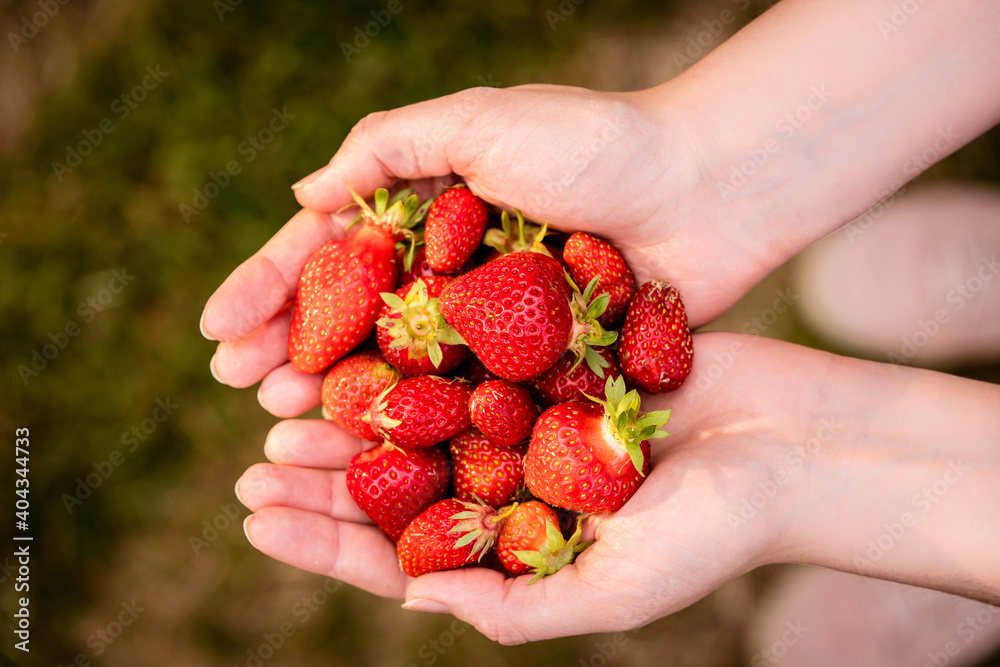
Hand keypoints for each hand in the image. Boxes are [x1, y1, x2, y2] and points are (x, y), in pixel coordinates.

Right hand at [201, 83, 788, 415]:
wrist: (709, 186)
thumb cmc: (597, 142)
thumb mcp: (480, 120)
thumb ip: (388, 148)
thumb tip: (300, 196)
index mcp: (428, 211)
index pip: (330, 255)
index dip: (268, 289)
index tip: (216, 330)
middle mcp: (452, 271)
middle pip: (354, 319)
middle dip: (289, 350)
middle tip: (241, 389)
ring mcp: (493, 323)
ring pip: (400, 368)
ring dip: (339, 395)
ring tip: (284, 423)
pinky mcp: (538, 364)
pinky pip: (466, 400)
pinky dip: (420, 425)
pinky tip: (377, 452)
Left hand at [234, 333, 841, 642]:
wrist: (793, 443)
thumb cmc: (716, 531)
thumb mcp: (612, 591)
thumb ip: (515, 607)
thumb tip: (410, 598)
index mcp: (515, 553)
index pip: (398, 557)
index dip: (325, 542)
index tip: (257, 518)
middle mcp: (512, 489)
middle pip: (395, 487)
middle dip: (323, 477)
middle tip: (255, 459)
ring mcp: (529, 424)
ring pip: (419, 419)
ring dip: (355, 414)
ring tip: (285, 403)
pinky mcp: (552, 366)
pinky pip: (470, 357)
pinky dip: (418, 354)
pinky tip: (365, 339)